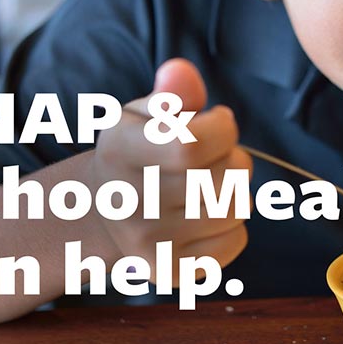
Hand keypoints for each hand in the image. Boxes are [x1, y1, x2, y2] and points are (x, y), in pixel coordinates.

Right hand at [91, 58, 251, 283]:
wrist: (105, 209)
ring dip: (236, 190)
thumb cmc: (140, 149)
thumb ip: (171, 94)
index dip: (222, 128)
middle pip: (223, 179)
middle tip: (218, 157)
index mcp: (119, 150)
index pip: (190, 145)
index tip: (219, 122)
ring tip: (212, 184)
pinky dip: (233, 225)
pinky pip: (235, 241)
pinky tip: (207, 215)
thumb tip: (179, 72)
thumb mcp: (146, 113)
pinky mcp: (170, 271)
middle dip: (236, 158)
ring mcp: (147, 243)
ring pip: (235, 208)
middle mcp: (127, 201)